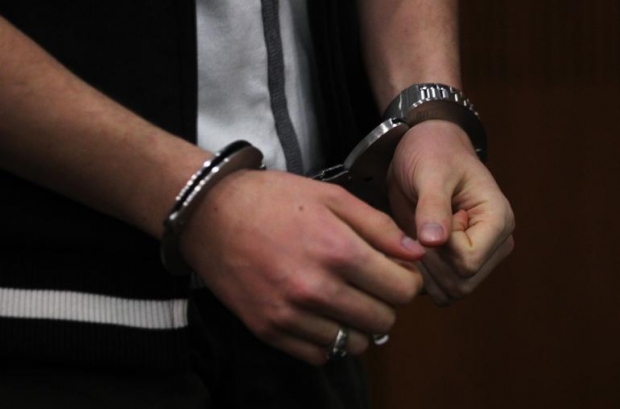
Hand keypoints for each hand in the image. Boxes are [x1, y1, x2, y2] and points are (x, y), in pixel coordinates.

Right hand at [180, 169, 424, 364]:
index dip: (408, 280)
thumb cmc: (273, 200)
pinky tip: (323, 314)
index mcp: (338, 250)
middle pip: (384, 321)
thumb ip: (379, 226)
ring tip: (347, 299)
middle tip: (373, 285)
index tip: (396, 272)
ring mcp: (291, 314)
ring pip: (356, 343)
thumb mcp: (331, 197)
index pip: (403, 290)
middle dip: (387, 303)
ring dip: (361, 324)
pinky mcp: (269, 329)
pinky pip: (321, 355)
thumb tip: (417, 253)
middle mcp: (316, 289)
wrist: (211, 214)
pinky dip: (331, 340)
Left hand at [388, 120, 514, 305]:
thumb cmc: (432, 154)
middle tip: (417, 227)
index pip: (469, 262)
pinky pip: (440, 291)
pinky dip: (421, 277)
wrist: (424, 152)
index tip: (432, 215)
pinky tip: (412, 247)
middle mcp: (495, 245)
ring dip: (424, 272)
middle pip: (461, 284)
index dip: (440, 248)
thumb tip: (434, 242)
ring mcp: (478, 257)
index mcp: (498, 221)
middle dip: (430, 263)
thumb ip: (433, 206)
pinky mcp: (458, 265)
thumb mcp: (430, 172)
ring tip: (415, 235)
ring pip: (451, 293)